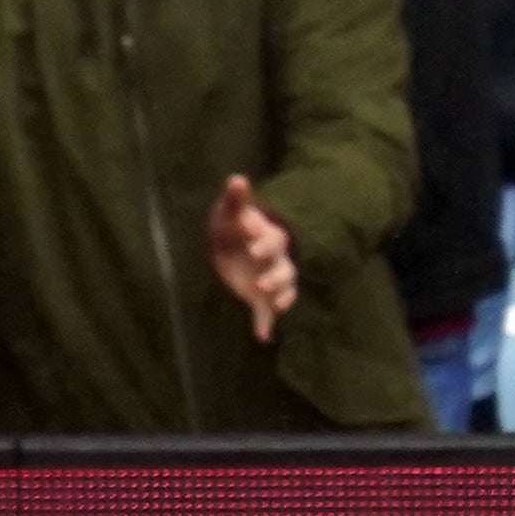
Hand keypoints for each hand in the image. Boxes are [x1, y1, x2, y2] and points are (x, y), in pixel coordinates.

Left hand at [209, 175, 296, 342]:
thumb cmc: (232, 226)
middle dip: (275, 277)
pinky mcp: (262, 298)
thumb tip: (237, 178)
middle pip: (285, 269)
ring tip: (275, 307)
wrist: (232, 245)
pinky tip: (262, 336)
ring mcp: (271, 280)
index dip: (265, 246)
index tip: (253, 249)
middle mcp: (276, 260)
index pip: (274, 241)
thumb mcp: (229, 213)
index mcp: (269, 238)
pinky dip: (265, 324)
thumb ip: (235, 199)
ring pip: (285, 289)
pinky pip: (268, 311)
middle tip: (262, 283)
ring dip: (280, 297)